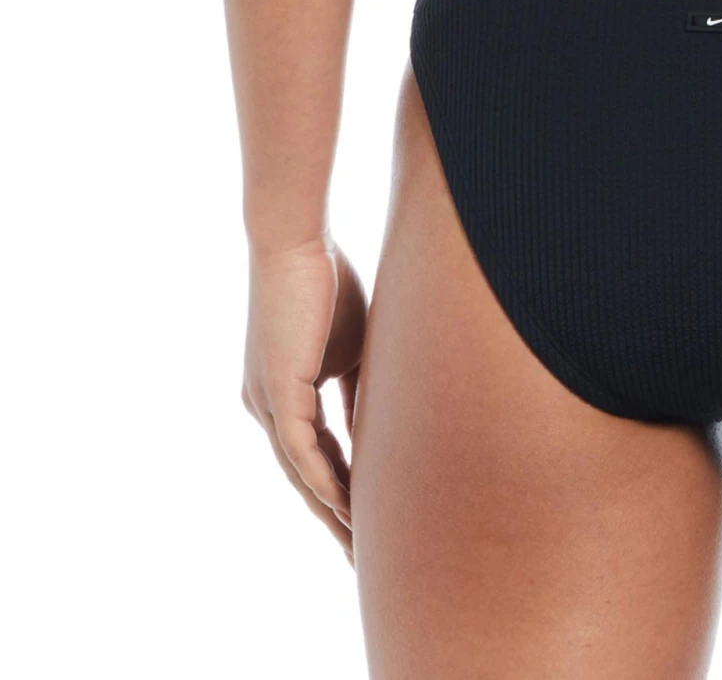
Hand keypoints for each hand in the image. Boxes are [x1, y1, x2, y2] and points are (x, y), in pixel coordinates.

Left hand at [242, 236, 367, 562]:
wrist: (294, 241)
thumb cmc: (326, 279)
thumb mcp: (352, 345)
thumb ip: (360, 389)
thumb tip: (378, 428)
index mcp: (282, 393)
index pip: (315, 454)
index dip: (341, 487)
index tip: (367, 518)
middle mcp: (266, 406)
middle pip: (302, 477)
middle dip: (333, 517)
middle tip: (358, 555)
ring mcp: (266, 402)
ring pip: (299, 473)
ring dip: (330, 511)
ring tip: (356, 545)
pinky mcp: (277, 392)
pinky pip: (301, 451)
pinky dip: (323, 480)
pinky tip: (345, 506)